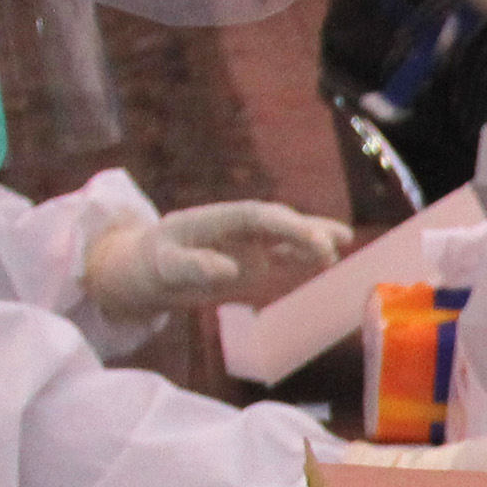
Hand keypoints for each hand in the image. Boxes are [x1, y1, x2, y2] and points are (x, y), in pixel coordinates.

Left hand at [79, 199, 350, 320]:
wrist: (145, 271)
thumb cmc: (151, 266)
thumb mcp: (164, 268)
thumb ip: (193, 267)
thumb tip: (229, 269)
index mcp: (212, 219)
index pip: (253, 216)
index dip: (282, 225)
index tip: (307, 237)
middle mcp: (235, 226)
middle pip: (274, 221)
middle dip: (303, 230)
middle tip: (329, 246)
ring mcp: (247, 241)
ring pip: (285, 233)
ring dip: (312, 236)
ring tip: (342, 243)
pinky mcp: (254, 258)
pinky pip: (284, 253)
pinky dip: (305, 253)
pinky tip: (327, 258)